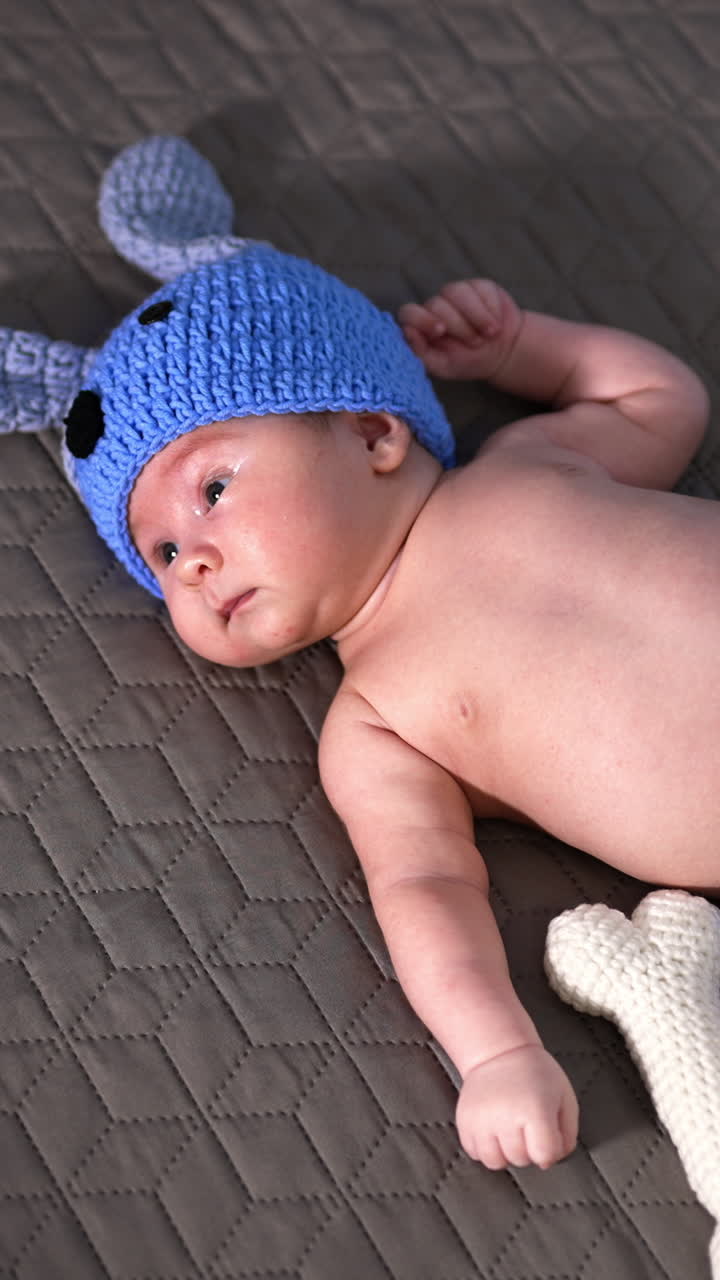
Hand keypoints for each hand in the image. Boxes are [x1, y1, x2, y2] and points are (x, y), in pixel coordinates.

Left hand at [398, 278, 523, 381]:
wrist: (502, 355)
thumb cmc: (467, 362)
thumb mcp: (443, 366)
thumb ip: (421, 353)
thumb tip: (407, 332)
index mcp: (423, 325)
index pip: (409, 313)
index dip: (422, 319)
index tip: (441, 331)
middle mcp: (437, 306)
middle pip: (437, 304)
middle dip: (459, 326)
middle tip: (475, 343)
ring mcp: (457, 293)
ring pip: (458, 293)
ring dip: (476, 317)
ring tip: (489, 334)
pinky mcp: (479, 286)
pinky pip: (481, 290)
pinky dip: (491, 310)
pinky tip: (496, 323)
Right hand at [456, 1044, 578, 1169]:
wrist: (500, 1052)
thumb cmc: (536, 1075)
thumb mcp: (564, 1097)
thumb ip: (567, 1135)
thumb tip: (551, 1160)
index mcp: (535, 1110)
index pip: (544, 1156)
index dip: (550, 1151)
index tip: (547, 1136)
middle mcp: (505, 1116)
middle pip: (520, 1160)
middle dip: (528, 1150)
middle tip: (527, 1127)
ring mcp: (481, 1120)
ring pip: (495, 1162)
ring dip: (505, 1153)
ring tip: (509, 1133)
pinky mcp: (464, 1121)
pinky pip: (474, 1152)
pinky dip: (485, 1147)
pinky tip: (493, 1131)